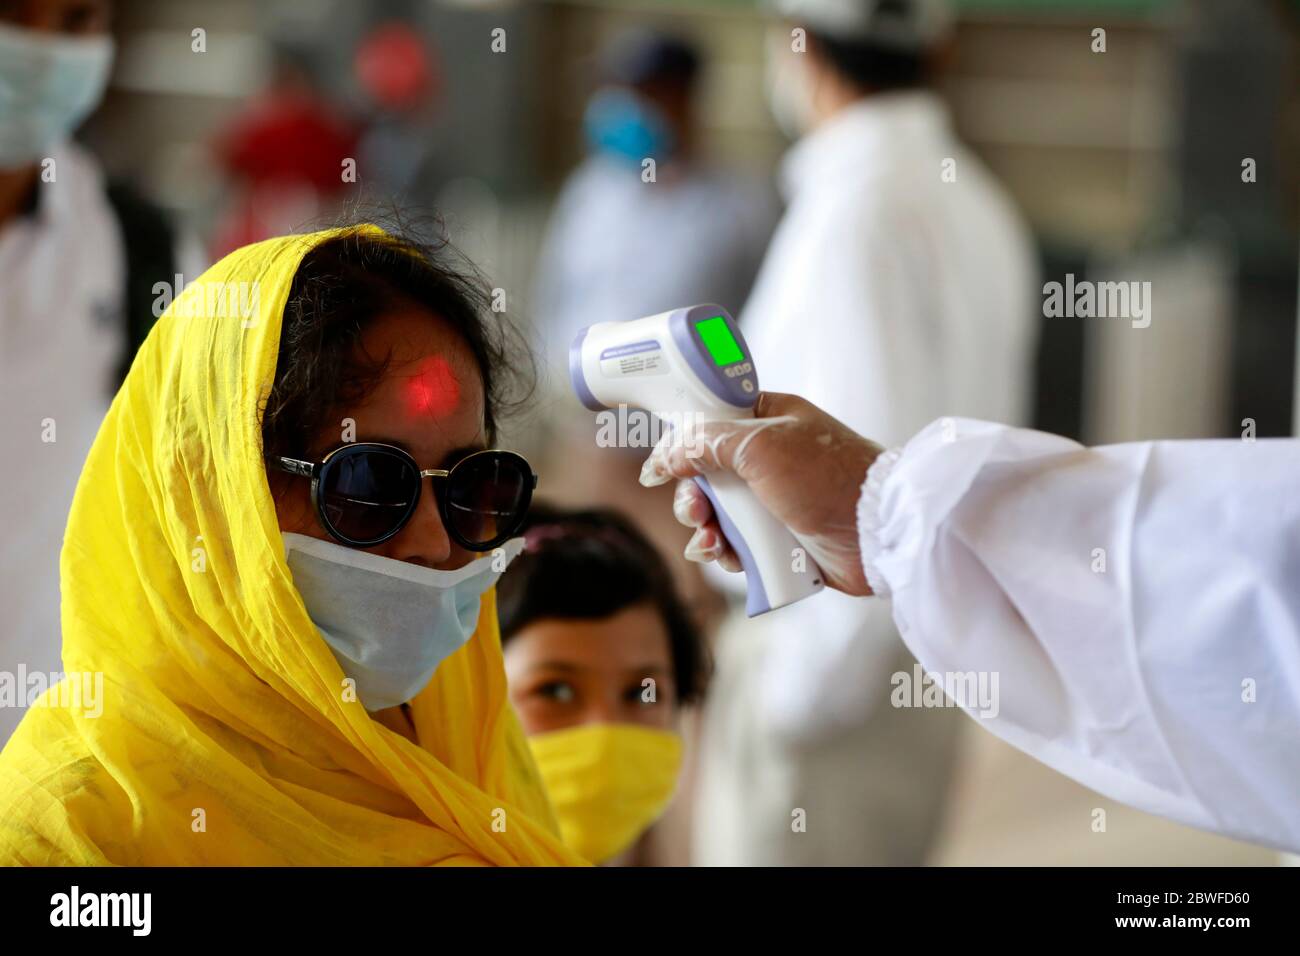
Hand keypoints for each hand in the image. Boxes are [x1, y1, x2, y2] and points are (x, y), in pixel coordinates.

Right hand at [639, 392, 881, 595]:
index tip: (661, 468)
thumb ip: (704, 444)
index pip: (709, 424)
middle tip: (697, 512)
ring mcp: (774, 499)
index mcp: (767, 420)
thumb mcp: (760, 446)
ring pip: (717, 513)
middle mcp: (768, 457)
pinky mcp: (780, 537)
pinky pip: (737, 543)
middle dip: (692, 497)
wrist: (875, 532)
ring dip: (705, 530)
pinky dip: (726, 552)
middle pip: (705, 474)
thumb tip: (663, 457)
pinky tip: (729, 558)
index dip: (682, 445)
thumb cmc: (827, 477)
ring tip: (712, 543)